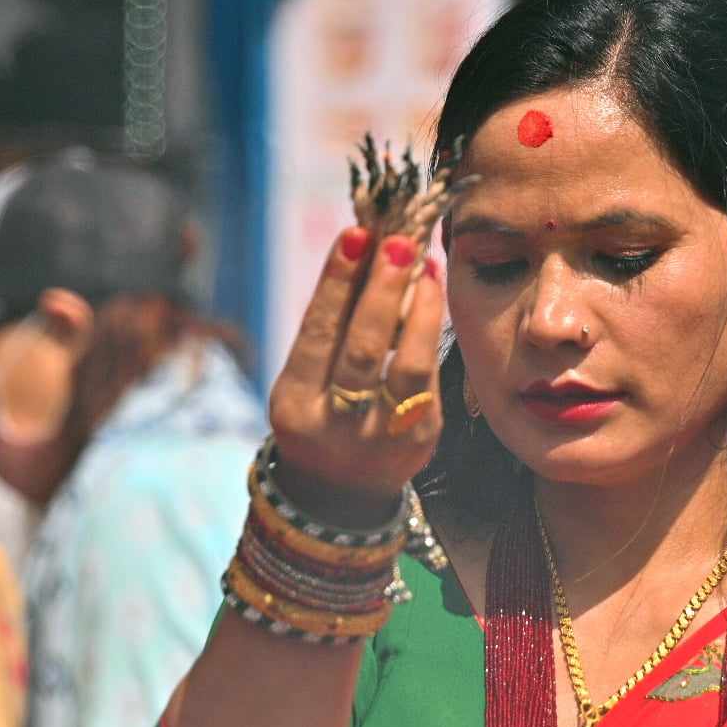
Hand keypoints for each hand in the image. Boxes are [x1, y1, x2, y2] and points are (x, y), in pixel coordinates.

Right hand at [266, 228, 445, 527]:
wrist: (340, 491)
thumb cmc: (319, 411)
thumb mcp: (304, 378)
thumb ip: (330, 324)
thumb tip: (364, 245)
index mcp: (295, 406)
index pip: (317, 334)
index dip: (337, 283)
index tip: (356, 235)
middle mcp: (336, 426)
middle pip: (364, 349)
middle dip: (383, 290)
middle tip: (399, 241)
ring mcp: (384, 437)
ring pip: (409, 365)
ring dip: (420, 308)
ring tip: (424, 266)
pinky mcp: (422, 438)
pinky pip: (430, 376)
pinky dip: (431, 332)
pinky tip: (431, 298)